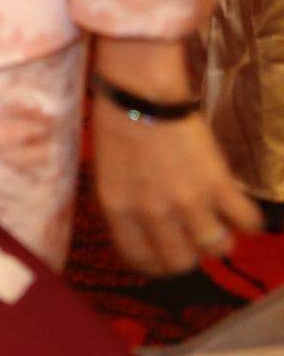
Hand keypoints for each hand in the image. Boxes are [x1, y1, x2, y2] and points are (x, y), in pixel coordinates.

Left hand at [92, 37, 258, 271]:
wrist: (140, 91)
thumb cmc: (117, 125)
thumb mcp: (108, 174)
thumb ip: (127, 207)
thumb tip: (146, 233)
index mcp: (119, 210)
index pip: (140, 261)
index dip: (155, 264)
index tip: (164, 255)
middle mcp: (153, 214)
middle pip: (181, 263)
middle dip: (189, 255)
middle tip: (192, 238)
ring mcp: (189, 202)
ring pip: (217, 249)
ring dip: (220, 238)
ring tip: (217, 221)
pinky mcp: (219, 185)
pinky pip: (247, 223)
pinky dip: (247, 220)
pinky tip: (236, 206)